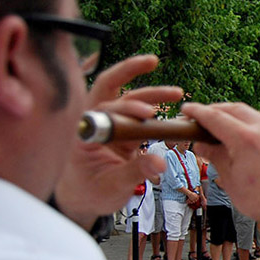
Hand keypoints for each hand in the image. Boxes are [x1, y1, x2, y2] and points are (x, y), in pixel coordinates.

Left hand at [54, 55, 182, 228]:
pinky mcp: (124, 131)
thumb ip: (136, 172)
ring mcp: (111, 125)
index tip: (147, 114)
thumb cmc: (88, 192)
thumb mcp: (111, 186)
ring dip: (152, 92)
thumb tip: (160, 162)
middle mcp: (95, 122)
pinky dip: (156, 107)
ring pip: (129, 99)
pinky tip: (171, 107)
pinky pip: (140, 114)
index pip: (103, 110)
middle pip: (110, 88)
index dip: (125, 108)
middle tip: (152, 61)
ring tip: (176, 93)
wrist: (84, 198)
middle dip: (130, 71)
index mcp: (84, 133)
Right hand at [183, 102, 259, 220]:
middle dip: (215, 110)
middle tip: (202, 117)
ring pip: (253, 115)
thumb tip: (203, 145)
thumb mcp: (230, 180)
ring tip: (222, 127)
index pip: (215, 117)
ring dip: (235, 116)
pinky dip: (252, 125)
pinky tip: (245, 136)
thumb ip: (215, 156)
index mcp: (246, 139)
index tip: (188, 110)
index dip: (197, 112)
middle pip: (234, 109)